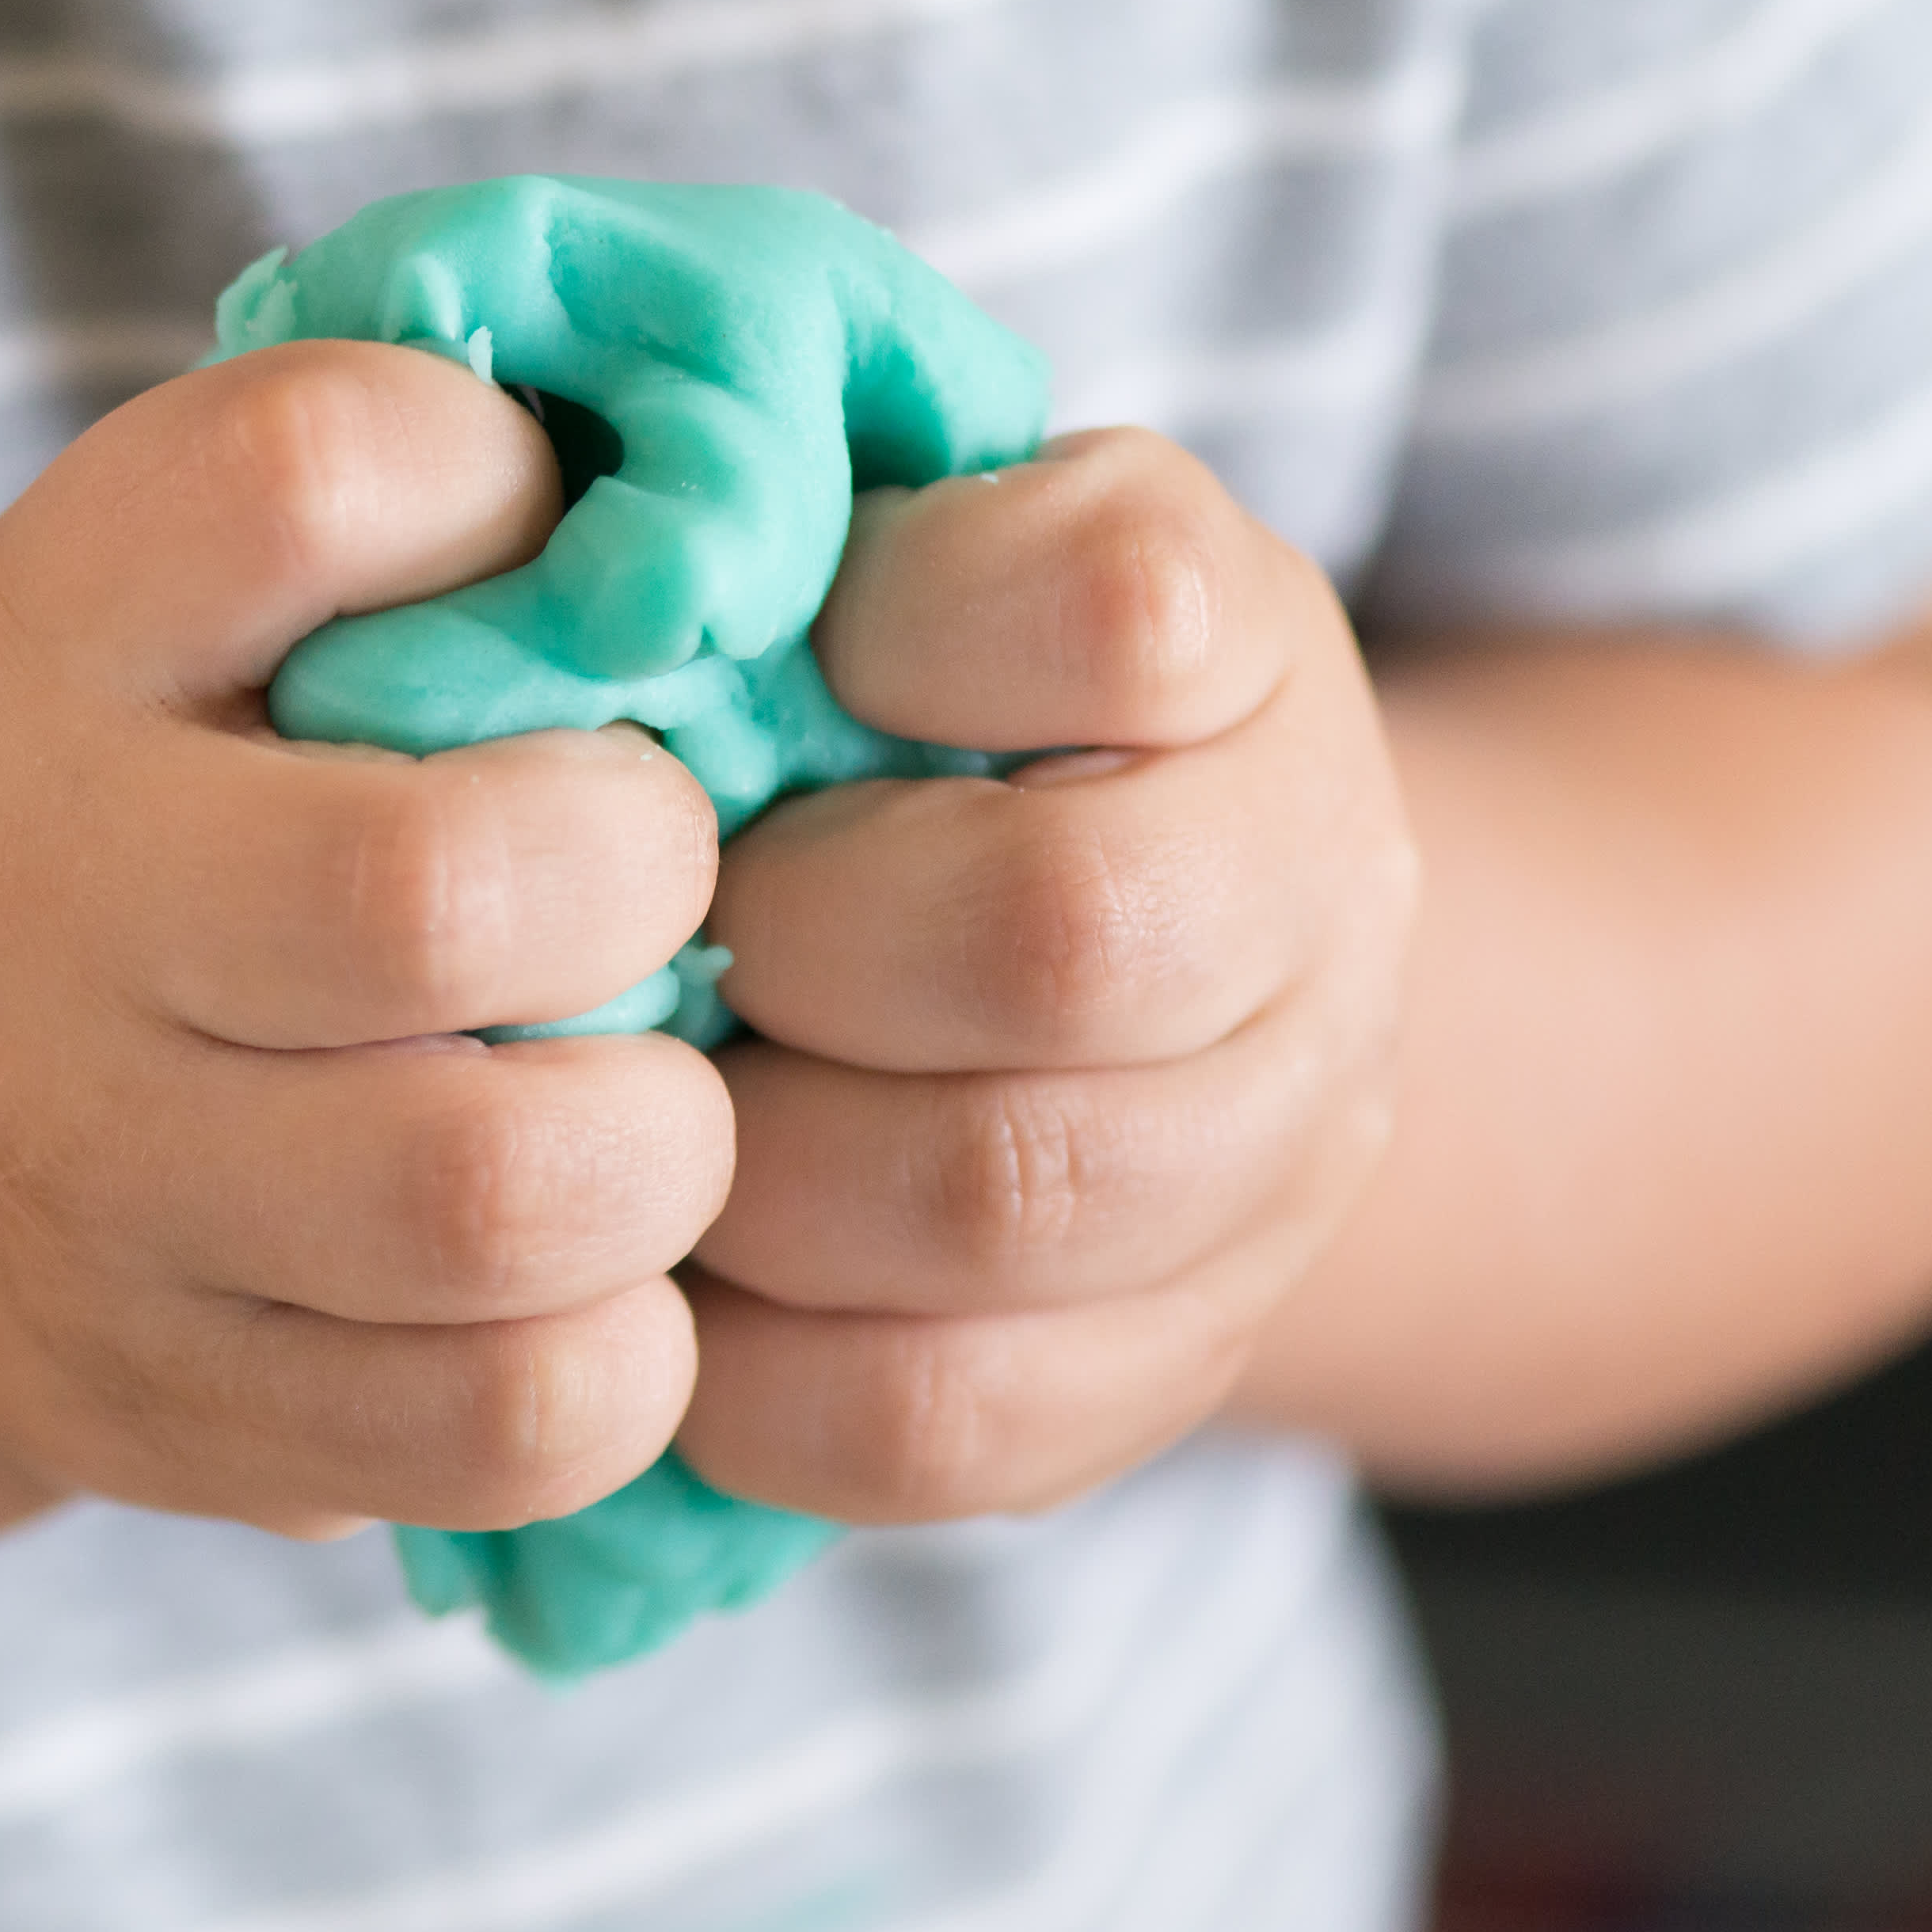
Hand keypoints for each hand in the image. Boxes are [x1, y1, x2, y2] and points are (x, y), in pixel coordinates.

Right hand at [0, 343, 735, 1537]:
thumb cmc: (160, 792)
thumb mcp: (205, 576)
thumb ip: (429, 475)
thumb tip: (732, 496)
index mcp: (51, 637)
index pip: (303, 475)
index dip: (511, 500)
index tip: (562, 591)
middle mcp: (30, 908)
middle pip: (434, 892)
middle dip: (647, 885)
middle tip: (661, 896)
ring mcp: (93, 1193)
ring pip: (497, 1198)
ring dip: (661, 1149)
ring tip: (649, 1102)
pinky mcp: (178, 1418)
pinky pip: (507, 1423)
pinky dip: (625, 1351)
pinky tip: (599, 1273)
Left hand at [676, 428, 1418, 1519]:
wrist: (1156, 962)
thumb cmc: (928, 707)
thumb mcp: (899, 544)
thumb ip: (790, 517)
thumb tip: (614, 575)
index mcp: (1237, 642)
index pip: (1117, 607)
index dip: (911, 630)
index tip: (805, 658)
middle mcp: (1316, 892)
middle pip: (1059, 939)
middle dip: (795, 942)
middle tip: (673, 935)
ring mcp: (1278, 1153)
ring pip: (1005, 1202)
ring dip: (759, 1166)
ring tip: (649, 1116)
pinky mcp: (1170, 1367)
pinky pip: (946, 1414)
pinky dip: (753, 1372)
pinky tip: (671, 1296)